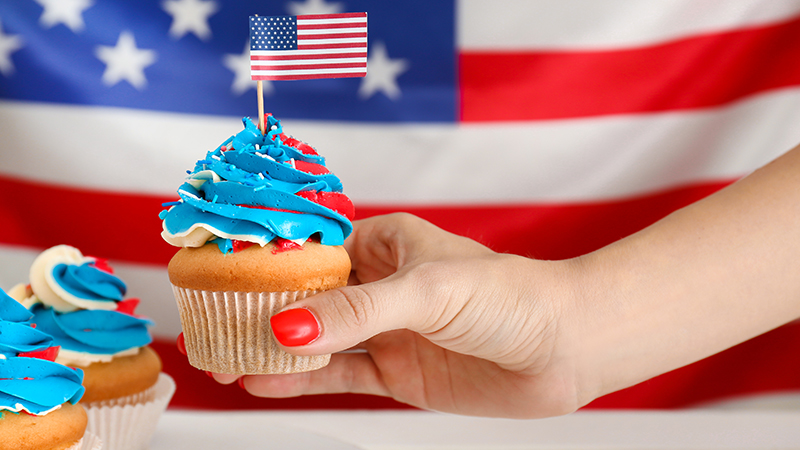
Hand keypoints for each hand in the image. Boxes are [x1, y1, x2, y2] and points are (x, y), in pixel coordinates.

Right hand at [212, 213, 583, 417]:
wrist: (564, 349)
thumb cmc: (510, 297)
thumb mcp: (427, 292)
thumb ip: (357, 312)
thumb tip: (287, 329)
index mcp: (386, 242)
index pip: (310, 248)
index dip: (264, 261)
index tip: (216, 272)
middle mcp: (382, 284)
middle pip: (305, 296)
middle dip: (258, 310)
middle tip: (207, 323)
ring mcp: (388, 330)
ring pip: (318, 339)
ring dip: (272, 349)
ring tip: (222, 358)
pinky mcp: (399, 371)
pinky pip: (340, 375)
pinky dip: (302, 380)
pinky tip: (265, 381)